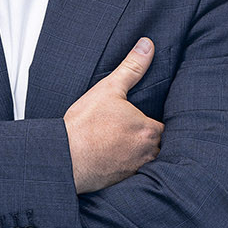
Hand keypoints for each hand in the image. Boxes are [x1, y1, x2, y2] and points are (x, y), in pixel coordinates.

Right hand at [63, 38, 162, 193]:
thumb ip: (132, 67)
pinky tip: (114, 160)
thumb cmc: (84, 125)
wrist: (64, 157)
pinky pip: (133, 174)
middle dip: (148, 139)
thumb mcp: (109, 89)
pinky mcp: (122, 182)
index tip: (142, 119)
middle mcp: (147, 153)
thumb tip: (147, 45)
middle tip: (131, 132)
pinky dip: (127, 167)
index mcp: (148, 130)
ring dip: (139, 154)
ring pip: (147, 160)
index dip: (154, 121)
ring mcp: (135, 170)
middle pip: (159, 145)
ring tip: (123, 145)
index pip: (164, 126)